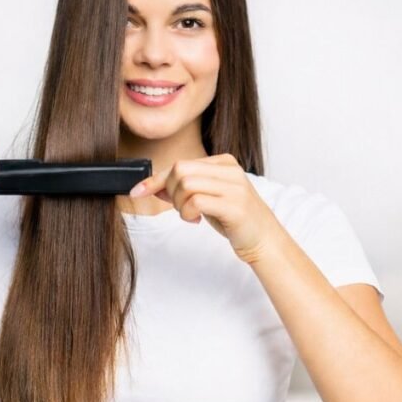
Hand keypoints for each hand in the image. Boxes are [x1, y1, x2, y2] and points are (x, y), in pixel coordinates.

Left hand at [129, 153, 282, 263]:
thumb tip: (153, 186)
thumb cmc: (234, 219)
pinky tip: (196, 220)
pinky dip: (188, 213)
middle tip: (181, 209)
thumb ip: (184, 188)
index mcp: (224, 162)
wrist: (264, 239)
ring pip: (186, 185)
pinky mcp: (235, 206)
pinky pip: (197, 202)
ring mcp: (235, 187)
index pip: (181, 164)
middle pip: (180, 170)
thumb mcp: (207, 198)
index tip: (137, 191)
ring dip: (179, 205)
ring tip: (191, 215)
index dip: (155, 179)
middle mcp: (230, 170)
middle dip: (170, 192)